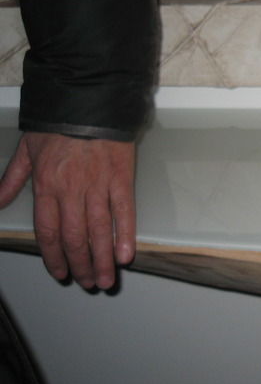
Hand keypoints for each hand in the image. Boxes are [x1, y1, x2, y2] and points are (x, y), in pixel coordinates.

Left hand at [0, 132, 135, 289]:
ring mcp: (98, 185)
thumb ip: (12, 180)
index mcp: (46, 185)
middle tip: (89, 283)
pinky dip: (124, 234)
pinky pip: (124, 211)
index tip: (61, 273)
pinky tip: (126, 255)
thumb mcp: (26, 150)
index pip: (48, 231)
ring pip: (98, 231)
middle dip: (81, 265)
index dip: (54, 257)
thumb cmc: (57, 123)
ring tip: (106, 279)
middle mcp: (71, 191)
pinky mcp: (121, 178)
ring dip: (102, 259)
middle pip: (75, 238)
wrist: (89, 100)